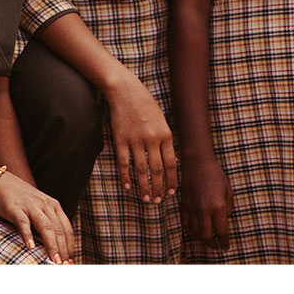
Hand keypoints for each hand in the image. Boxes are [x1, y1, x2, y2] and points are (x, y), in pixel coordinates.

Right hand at [0, 170, 75, 263]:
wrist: (0, 182)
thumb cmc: (20, 199)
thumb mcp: (38, 208)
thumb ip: (46, 223)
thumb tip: (54, 245)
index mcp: (54, 206)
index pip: (66, 229)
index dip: (70, 246)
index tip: (71, 261)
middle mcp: (46, 205)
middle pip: (59, 230)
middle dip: (64, 249)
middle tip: (65, 266)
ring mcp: (31, 207)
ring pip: (46, 228)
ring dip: (51, 245)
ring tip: (54, 261)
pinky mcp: (16, 209)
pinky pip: (24, 223)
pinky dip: (28, 235)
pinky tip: (31, 247)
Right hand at [105, 74, 177, 202]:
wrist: (126, 92)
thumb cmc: (146, 105)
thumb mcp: (161, 120)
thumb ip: (165, 139)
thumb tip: (171, 160)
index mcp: (165, 134)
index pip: (171, 163)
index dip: (172, 179)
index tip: (172, 191)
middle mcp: (152, 139)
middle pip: (157, 170)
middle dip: (159, 188)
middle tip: (158, 201)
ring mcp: (135, 140)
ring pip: (141, 170)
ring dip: (144, 186)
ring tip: (146, 198)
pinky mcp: (121, 140)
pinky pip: (124, 163)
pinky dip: (126, 176)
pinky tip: (128, 186)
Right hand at [180, 152, 234, 249]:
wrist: (198, 164)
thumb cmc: (216, 175)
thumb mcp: (228, 190)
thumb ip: (228, 207)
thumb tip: (225, 220)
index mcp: (218, 207)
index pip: (221, 231)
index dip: (224, 241)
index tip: (226, 248)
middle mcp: (204, 210)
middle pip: (206, 236)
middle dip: (212, 245)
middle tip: (217, 247)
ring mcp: (192, 209)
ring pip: (195, 232)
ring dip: (202, 238)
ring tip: (208, 240)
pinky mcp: (184, 206)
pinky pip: (185, 224)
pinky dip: (191, 230)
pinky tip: (196, 230)